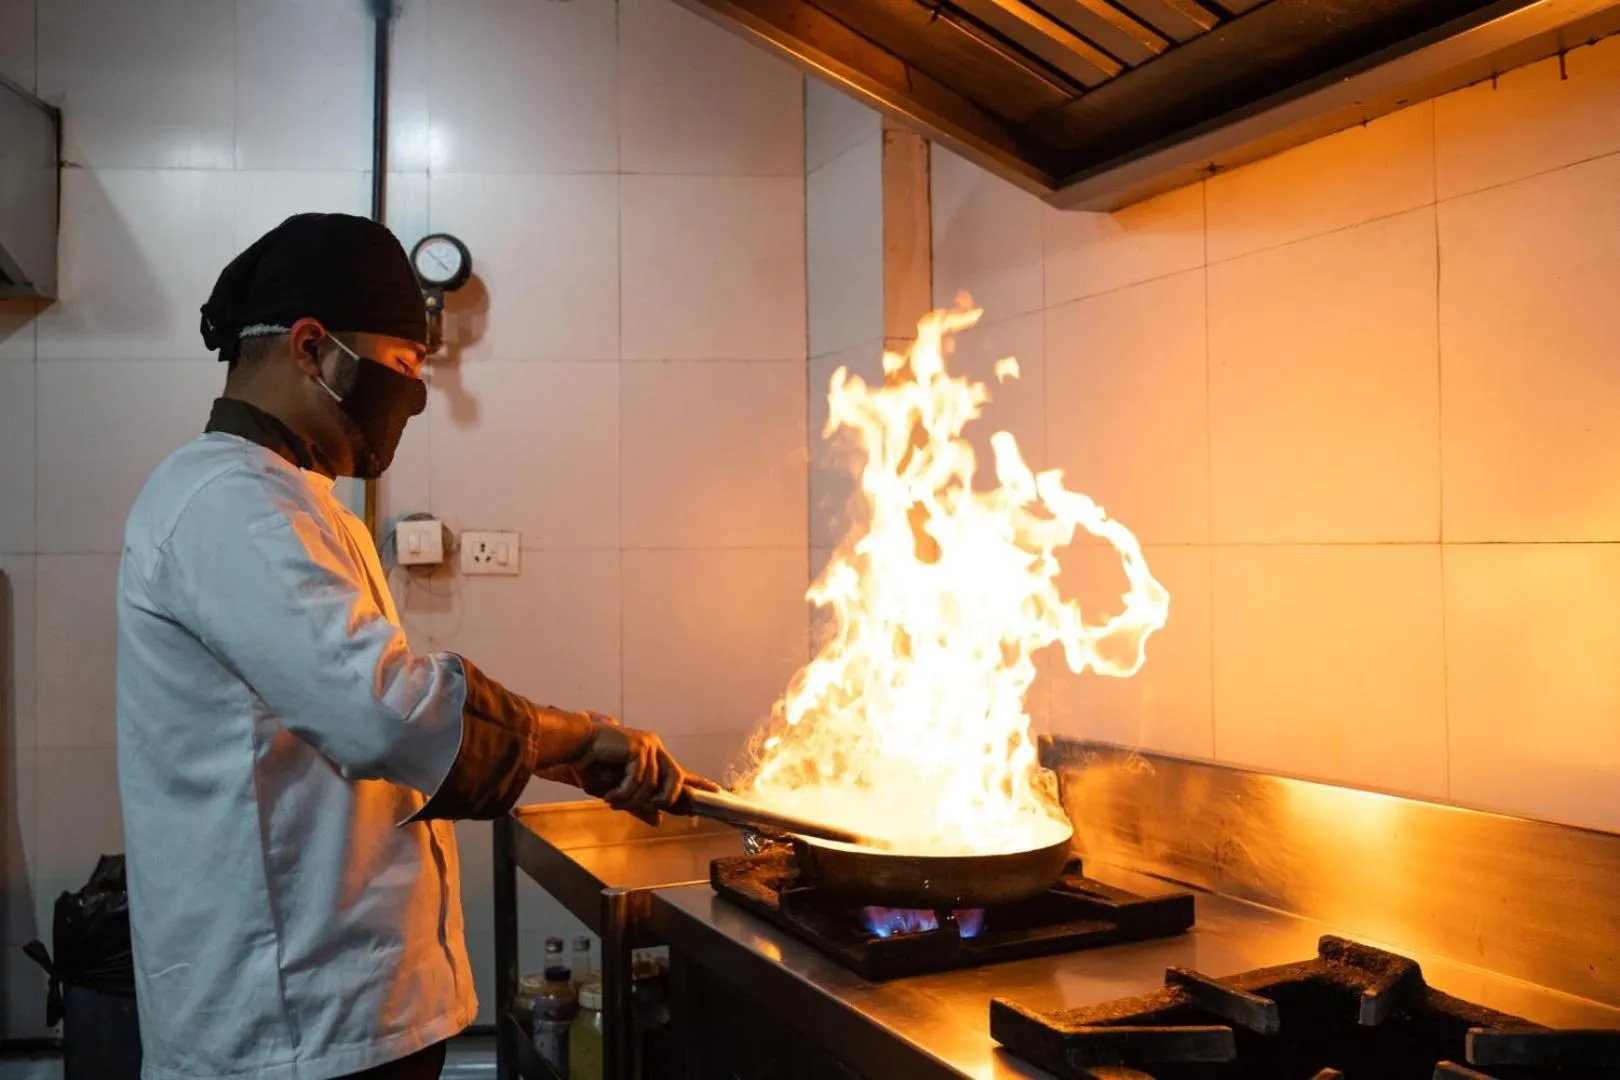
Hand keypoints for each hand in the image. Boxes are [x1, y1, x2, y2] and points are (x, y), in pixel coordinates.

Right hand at [571, 713, 716, 824]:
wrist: (575, 746)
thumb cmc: (593, 766)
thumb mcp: (619, 791)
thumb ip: (639, 804)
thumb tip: (657, 820)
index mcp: (653, 757)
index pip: (681, 771)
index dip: (698, 781)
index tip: (716, 789)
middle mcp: (655, 748)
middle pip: (676, 778)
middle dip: (664, 799)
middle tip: (647, 809)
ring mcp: (648, 745)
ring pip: (653, 784)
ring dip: (632, 799)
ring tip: (613, 801)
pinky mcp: (638, 746)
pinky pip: (639, 779)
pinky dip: (624, 792)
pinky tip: (610, 794)